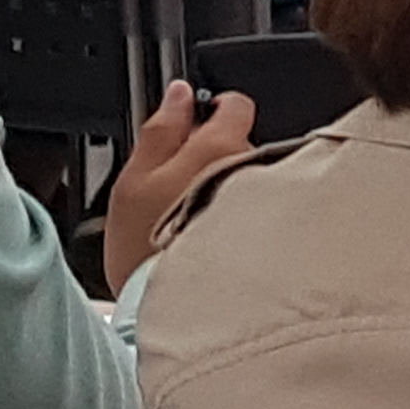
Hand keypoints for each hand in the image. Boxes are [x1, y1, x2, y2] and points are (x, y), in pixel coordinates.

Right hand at [105, 78, 261, 292]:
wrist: (176, 316)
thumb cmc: (147, 253)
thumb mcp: (134, 182)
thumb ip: (160, 130)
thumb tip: (178, 92)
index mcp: (222, 146)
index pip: (235, 104)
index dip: (213, 110)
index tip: (195, 125)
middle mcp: (258, 169)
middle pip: (242, 145)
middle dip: (216, 157)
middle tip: (179, 189)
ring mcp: (271, 202)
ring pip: (251, 180)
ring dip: (229, 190)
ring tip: (192, 224)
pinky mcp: (274, 235)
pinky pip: (261, 213)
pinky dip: (243, 220)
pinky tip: (215, 242)